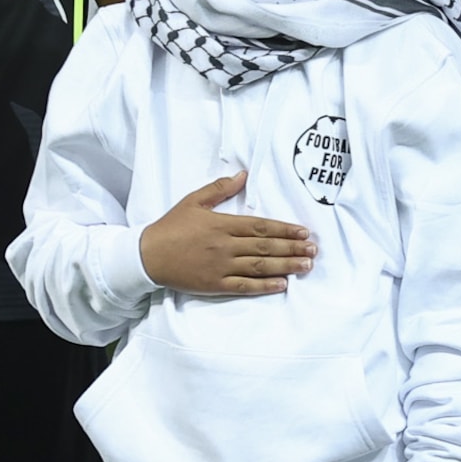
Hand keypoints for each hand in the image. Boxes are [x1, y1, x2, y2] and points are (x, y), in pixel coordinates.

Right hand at [139, 171, 316, 297]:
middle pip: (266, 246)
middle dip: (292, 248)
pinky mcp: (214, 285)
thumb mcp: (193, 201)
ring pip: (260, 266)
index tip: (303, 232)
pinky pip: (244, 286)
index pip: (261, 226)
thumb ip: (220, 188)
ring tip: (306, 266)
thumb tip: (243, 175)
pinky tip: (282, 285)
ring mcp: (221, 266)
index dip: (285, 229)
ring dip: (285, 266)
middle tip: (313, 250)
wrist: (147, 255)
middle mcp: (226, 245)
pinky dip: (264, 286)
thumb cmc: (171, 226)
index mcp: (222, 224)